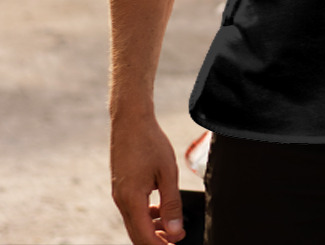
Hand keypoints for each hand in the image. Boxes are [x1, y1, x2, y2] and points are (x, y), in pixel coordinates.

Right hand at [110, 115, 185, 243]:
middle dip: (156, 241)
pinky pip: (132, 210)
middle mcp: (121, 201)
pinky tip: (160, 209)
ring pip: (134, 223)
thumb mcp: (167, 172)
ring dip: (152, 229)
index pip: (144, 237)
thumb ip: (171, 204)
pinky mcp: (121, 187)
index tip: (177, 244)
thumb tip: (175, 231)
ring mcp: (118, 194)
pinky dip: (146, 215)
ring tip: (172, 226)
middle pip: (137, 234)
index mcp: (131, 200)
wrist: (130, 120)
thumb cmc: (150, 142)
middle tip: (176, 240)